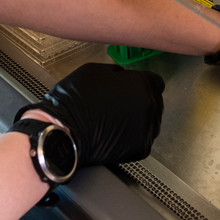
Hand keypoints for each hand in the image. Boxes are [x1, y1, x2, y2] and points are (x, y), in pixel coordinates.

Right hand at [13, 63, 163, 168]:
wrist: (64, 133)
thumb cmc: (75, 101)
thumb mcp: (95, 71)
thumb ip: (118, 73)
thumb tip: (124, 77)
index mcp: (141, 84)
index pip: (155, 82)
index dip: (142, 83)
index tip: (133, 87)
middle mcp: (150, 106)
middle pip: (154, 101)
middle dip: (140, 101)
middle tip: (119, 104)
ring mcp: (146, 129)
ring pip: (150, 121)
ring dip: (138, 119)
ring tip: (116, 120)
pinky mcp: (141, 148)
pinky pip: (142, 138)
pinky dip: (132, 136)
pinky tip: (116, 132)